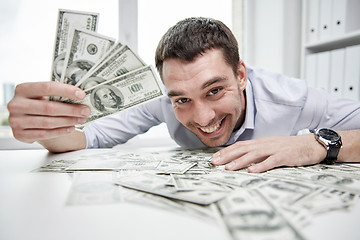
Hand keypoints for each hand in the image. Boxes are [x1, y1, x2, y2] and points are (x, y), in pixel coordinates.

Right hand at [7, 81, 89, 142]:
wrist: (24, 118)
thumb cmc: (37, 103)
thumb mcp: (42, 95)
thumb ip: (56, 94)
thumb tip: (80, 96)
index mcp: (22, 89)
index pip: (47, 87)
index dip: (66, 91)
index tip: (81, 95)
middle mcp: (16, 104)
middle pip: (49, 107)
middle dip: (71, 110)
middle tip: (85, 111)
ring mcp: (16, 120)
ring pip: (47, 122)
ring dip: (68, 121)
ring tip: (81, 119)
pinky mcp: (19, 134)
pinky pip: (44, 134)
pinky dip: (60, 131)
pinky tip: (71, 128)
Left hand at [211, 134, 326, 172]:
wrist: (311, 144)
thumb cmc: (288, 148)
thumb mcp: (270, 148)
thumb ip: (257, 152)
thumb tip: (241, 160)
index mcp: (260, 142)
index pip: (240, 146)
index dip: (226, 152)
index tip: (214, 158)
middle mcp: (265, 144)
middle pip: (243, 149)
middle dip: (227, 156)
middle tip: (214, 163)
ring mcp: (274, 149)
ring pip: (254, 154)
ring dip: (240, 161)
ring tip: (228, 168)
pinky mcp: (285, 156)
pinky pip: (271, 161)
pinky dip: (260, 166)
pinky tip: (251, 171)